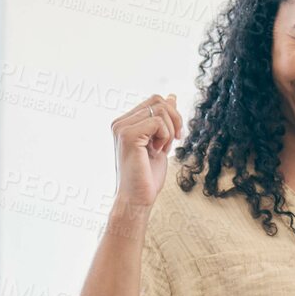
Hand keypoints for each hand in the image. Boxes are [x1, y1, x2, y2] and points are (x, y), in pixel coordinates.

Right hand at [111, 94, 183, 213]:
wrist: (137, 199)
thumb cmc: (147, 176)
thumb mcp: (160, 142)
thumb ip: (163, 120)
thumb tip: (171, 96)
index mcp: (125, 123)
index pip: (155, 101)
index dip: (171, 116)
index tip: (173, 138)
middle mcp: (120, 122)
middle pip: (158, 100)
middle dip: (174, 120)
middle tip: (173, 142)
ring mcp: (122, 127)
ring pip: (160, 109)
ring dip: (170, 131)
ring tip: (162, 149)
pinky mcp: (128, 135)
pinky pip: (158, 122)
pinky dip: (166, 137)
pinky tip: (158, 151)